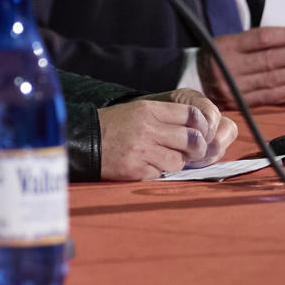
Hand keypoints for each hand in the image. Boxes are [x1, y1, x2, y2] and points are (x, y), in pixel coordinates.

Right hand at [98, 89, 239, 179]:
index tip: (200, 133)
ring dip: (174, 163)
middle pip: (192, 140)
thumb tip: (198, 131)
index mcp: (149, 110)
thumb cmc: (113, 126)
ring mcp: (142, 150)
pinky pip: (160, 174)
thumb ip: (165, 117)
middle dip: (196, 149)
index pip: (191, 115)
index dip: (202, 126)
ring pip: (178, 161)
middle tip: (190, 152)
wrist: (82, 141)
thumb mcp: (138, 111)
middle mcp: (147, 128)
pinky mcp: (136, 169)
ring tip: (160, 159)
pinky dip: (155, 173)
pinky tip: (143, 166)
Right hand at [199, 27, 284, 106]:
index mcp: (226, 46)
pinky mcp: (240, 103)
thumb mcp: (229, 41)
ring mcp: (234, 87)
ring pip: (272, 78)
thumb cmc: (218, 57)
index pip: (262, 38)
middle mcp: (229, 67)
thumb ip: (257, 42)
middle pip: (270, 59)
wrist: (193, 79)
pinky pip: (269, 96)